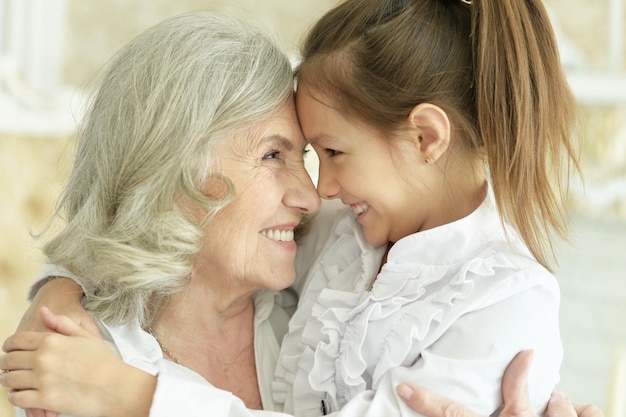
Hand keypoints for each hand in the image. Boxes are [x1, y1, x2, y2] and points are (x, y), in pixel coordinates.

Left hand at [15, 277, 97, 416]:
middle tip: (10, 368)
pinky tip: (23, 394)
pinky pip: (17, 398)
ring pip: (10, 380)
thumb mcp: (86, 335)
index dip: (9, 346)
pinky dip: (16, 397)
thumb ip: (62, 323)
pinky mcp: (45, 400)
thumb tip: (43, 311)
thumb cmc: (104, 362)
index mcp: (52, 341)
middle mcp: (44, 358)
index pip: (17, 341)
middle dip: (7, 364)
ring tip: (15, 382)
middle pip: (9, 361)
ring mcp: (43, 379)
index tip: (9, 351)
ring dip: (10, 381)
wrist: (116, 386)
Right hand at [396, 350, 602, 416]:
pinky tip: (581, 415)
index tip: (405, 388)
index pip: (452, 414)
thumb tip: (430, 411)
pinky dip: (586, 414)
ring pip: (559, 403)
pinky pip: (589, 413)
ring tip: (555, 408)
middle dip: (523, 383)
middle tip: (528, 374)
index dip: (426, 400)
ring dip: (558, 406)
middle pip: (520, 396)